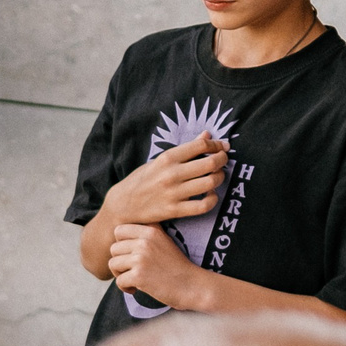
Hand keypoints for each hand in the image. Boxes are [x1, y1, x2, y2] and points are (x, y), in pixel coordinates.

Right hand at [105, 131, 226, 226]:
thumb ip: (185, 150)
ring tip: (217, 177)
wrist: (122, 204)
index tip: (222, 147)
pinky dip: (212, 200)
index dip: (217, 145)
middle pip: (210, 163)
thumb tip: (207, 135)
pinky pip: (202, 206)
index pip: (201, 146)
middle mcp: (171, 174)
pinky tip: (211, 195)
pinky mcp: (174, 211)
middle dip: (222, 160)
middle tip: (223, 161)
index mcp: (167, 158)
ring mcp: (173, 193)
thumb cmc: (142, 180)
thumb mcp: (159, 160)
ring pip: (210, 183)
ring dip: (219, 178)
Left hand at [107, 222, 203, 309]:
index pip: (119, 230)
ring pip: (113, 264)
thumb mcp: (164, 242)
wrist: (192, 286)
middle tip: (132, 270)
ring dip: (120, 274)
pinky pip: (119, 280)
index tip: (130, 255)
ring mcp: (141, 258)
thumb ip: (145, 235)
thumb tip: (118, 234)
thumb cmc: (176, 267)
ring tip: (134, 280)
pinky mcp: (139, 275)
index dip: (120, 244)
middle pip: (113, 248)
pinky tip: (136, 289)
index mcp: (151, 231)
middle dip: (119, 261)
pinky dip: (125, 288)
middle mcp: (145, 241)